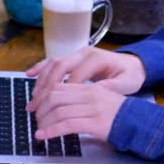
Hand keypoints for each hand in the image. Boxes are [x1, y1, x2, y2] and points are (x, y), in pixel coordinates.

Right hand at [26, 47, 145, 110]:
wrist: (134, 64)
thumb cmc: (130, 75)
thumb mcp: (126, 83)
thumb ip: (110, 88)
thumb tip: (92, 93)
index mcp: (97, 59)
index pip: (76, 75)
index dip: (65, 92)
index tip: (57, 109)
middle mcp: (84, 53)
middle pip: (60, 67)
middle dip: (47, 87)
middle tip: (37, 105)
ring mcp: (77, 54)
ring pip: (54, 64)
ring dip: (41, 80)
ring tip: (33, 98)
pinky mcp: (73, 58)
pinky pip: (53, 61)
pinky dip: (40, 68)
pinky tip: (29, 75)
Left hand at [27, 83, 125, 140]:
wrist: (140, 122)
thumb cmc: (120, 115)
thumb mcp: (101, 100)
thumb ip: (83, 99)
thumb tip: (59, 105)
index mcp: (90, 87)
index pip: (59, 87)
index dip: (42, 97)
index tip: (36, 106)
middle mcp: (90, 95)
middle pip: (55, 97)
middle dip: (40, 109)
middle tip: (36, 119)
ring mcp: (92, 108)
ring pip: (58, 111)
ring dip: (44, 122)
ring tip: (39, 130)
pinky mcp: (95, 123)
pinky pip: (67, 125)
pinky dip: (51, 131)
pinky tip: (44, 136)